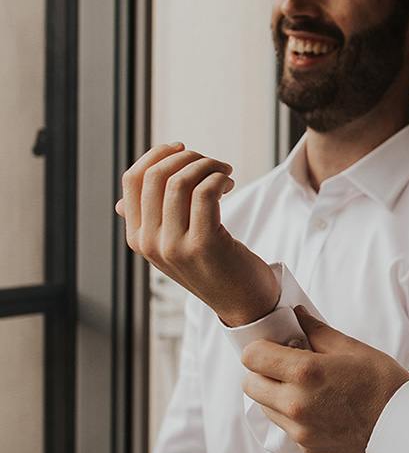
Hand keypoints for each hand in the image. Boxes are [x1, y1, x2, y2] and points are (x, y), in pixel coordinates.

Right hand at [116, 143, 279, 325]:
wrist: (244, 303)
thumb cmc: (213, 267)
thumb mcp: (173, 246)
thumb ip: (150, 223)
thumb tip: (121, 203)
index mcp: (138, 238)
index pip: (132, 180)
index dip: (157, 155)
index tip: (183, 150)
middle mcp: (149, 243)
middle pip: (155, 175)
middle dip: (188, 157)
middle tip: (212, 164)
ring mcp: (174, 246)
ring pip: (180, 181)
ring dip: (208, 166)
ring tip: (224, 173)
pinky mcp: (203, 245)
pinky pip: (205, 193)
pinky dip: (219, 178)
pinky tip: (228, 183)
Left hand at [242, 308, 408, 452]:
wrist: (405, 429)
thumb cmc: (384, 384)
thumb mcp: (353, 348)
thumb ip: (317, 331)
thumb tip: (296, 315)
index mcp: (305, 373)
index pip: (252, 357)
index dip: (261, 348)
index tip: (276, 348)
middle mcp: (296, 404)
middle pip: (250, 384)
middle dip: (263, 372)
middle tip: (287, 368)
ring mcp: (300, 430)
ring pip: (264, 408)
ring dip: (276, 395)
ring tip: (307, 389)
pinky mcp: (307, 448)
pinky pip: (286, 427)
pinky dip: (294, 416)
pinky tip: (320, 409)